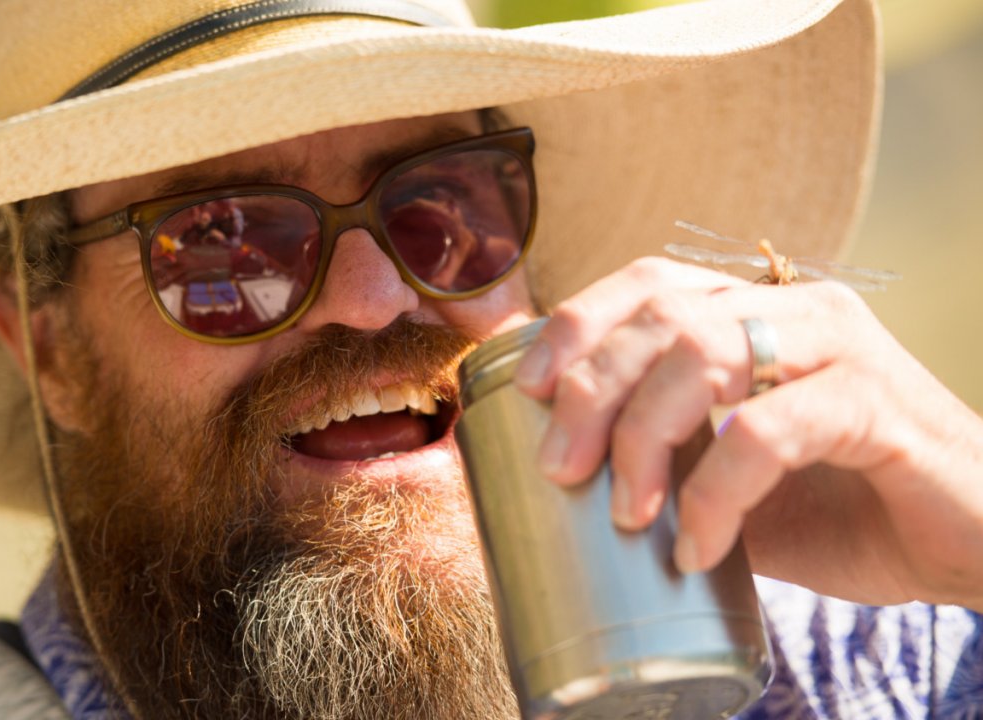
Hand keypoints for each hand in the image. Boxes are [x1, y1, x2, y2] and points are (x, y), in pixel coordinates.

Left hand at [513, 257, 982, 609]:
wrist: (970, 543)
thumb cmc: (843, 506)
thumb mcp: (729, 479)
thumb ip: (667, 460)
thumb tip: (560, 476)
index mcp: (758, 312)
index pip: (648, 282)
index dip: (578, 324)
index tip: (526, 390)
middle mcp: (797, 309)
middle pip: (661, 315)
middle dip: (590, 390)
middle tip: (559, 467)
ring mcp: (841, 347)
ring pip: (704, 353)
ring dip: (643, 434)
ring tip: (625, 511)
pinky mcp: (877, 402)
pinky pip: (767, 430)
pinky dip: (715, 493)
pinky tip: (699, 547)